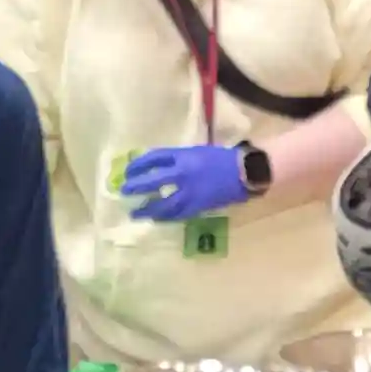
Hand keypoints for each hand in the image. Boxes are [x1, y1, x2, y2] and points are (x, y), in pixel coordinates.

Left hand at [120, 144, 252, 223]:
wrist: (245, 171)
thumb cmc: (222, 159)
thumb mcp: (198, 152)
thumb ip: (179, 159)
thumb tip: (158, 167)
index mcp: (183, 155)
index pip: (154, 158)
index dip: (138, 165)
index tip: (128, 171)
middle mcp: (183, 173)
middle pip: (153, 181)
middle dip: (137, 187)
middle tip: (125, 192)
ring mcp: (190, 191)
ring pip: (163, 203)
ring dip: (148, 209)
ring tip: (136, 213)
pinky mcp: (198, 206)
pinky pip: (177, 214)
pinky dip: (166, 217)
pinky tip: (158, 219)